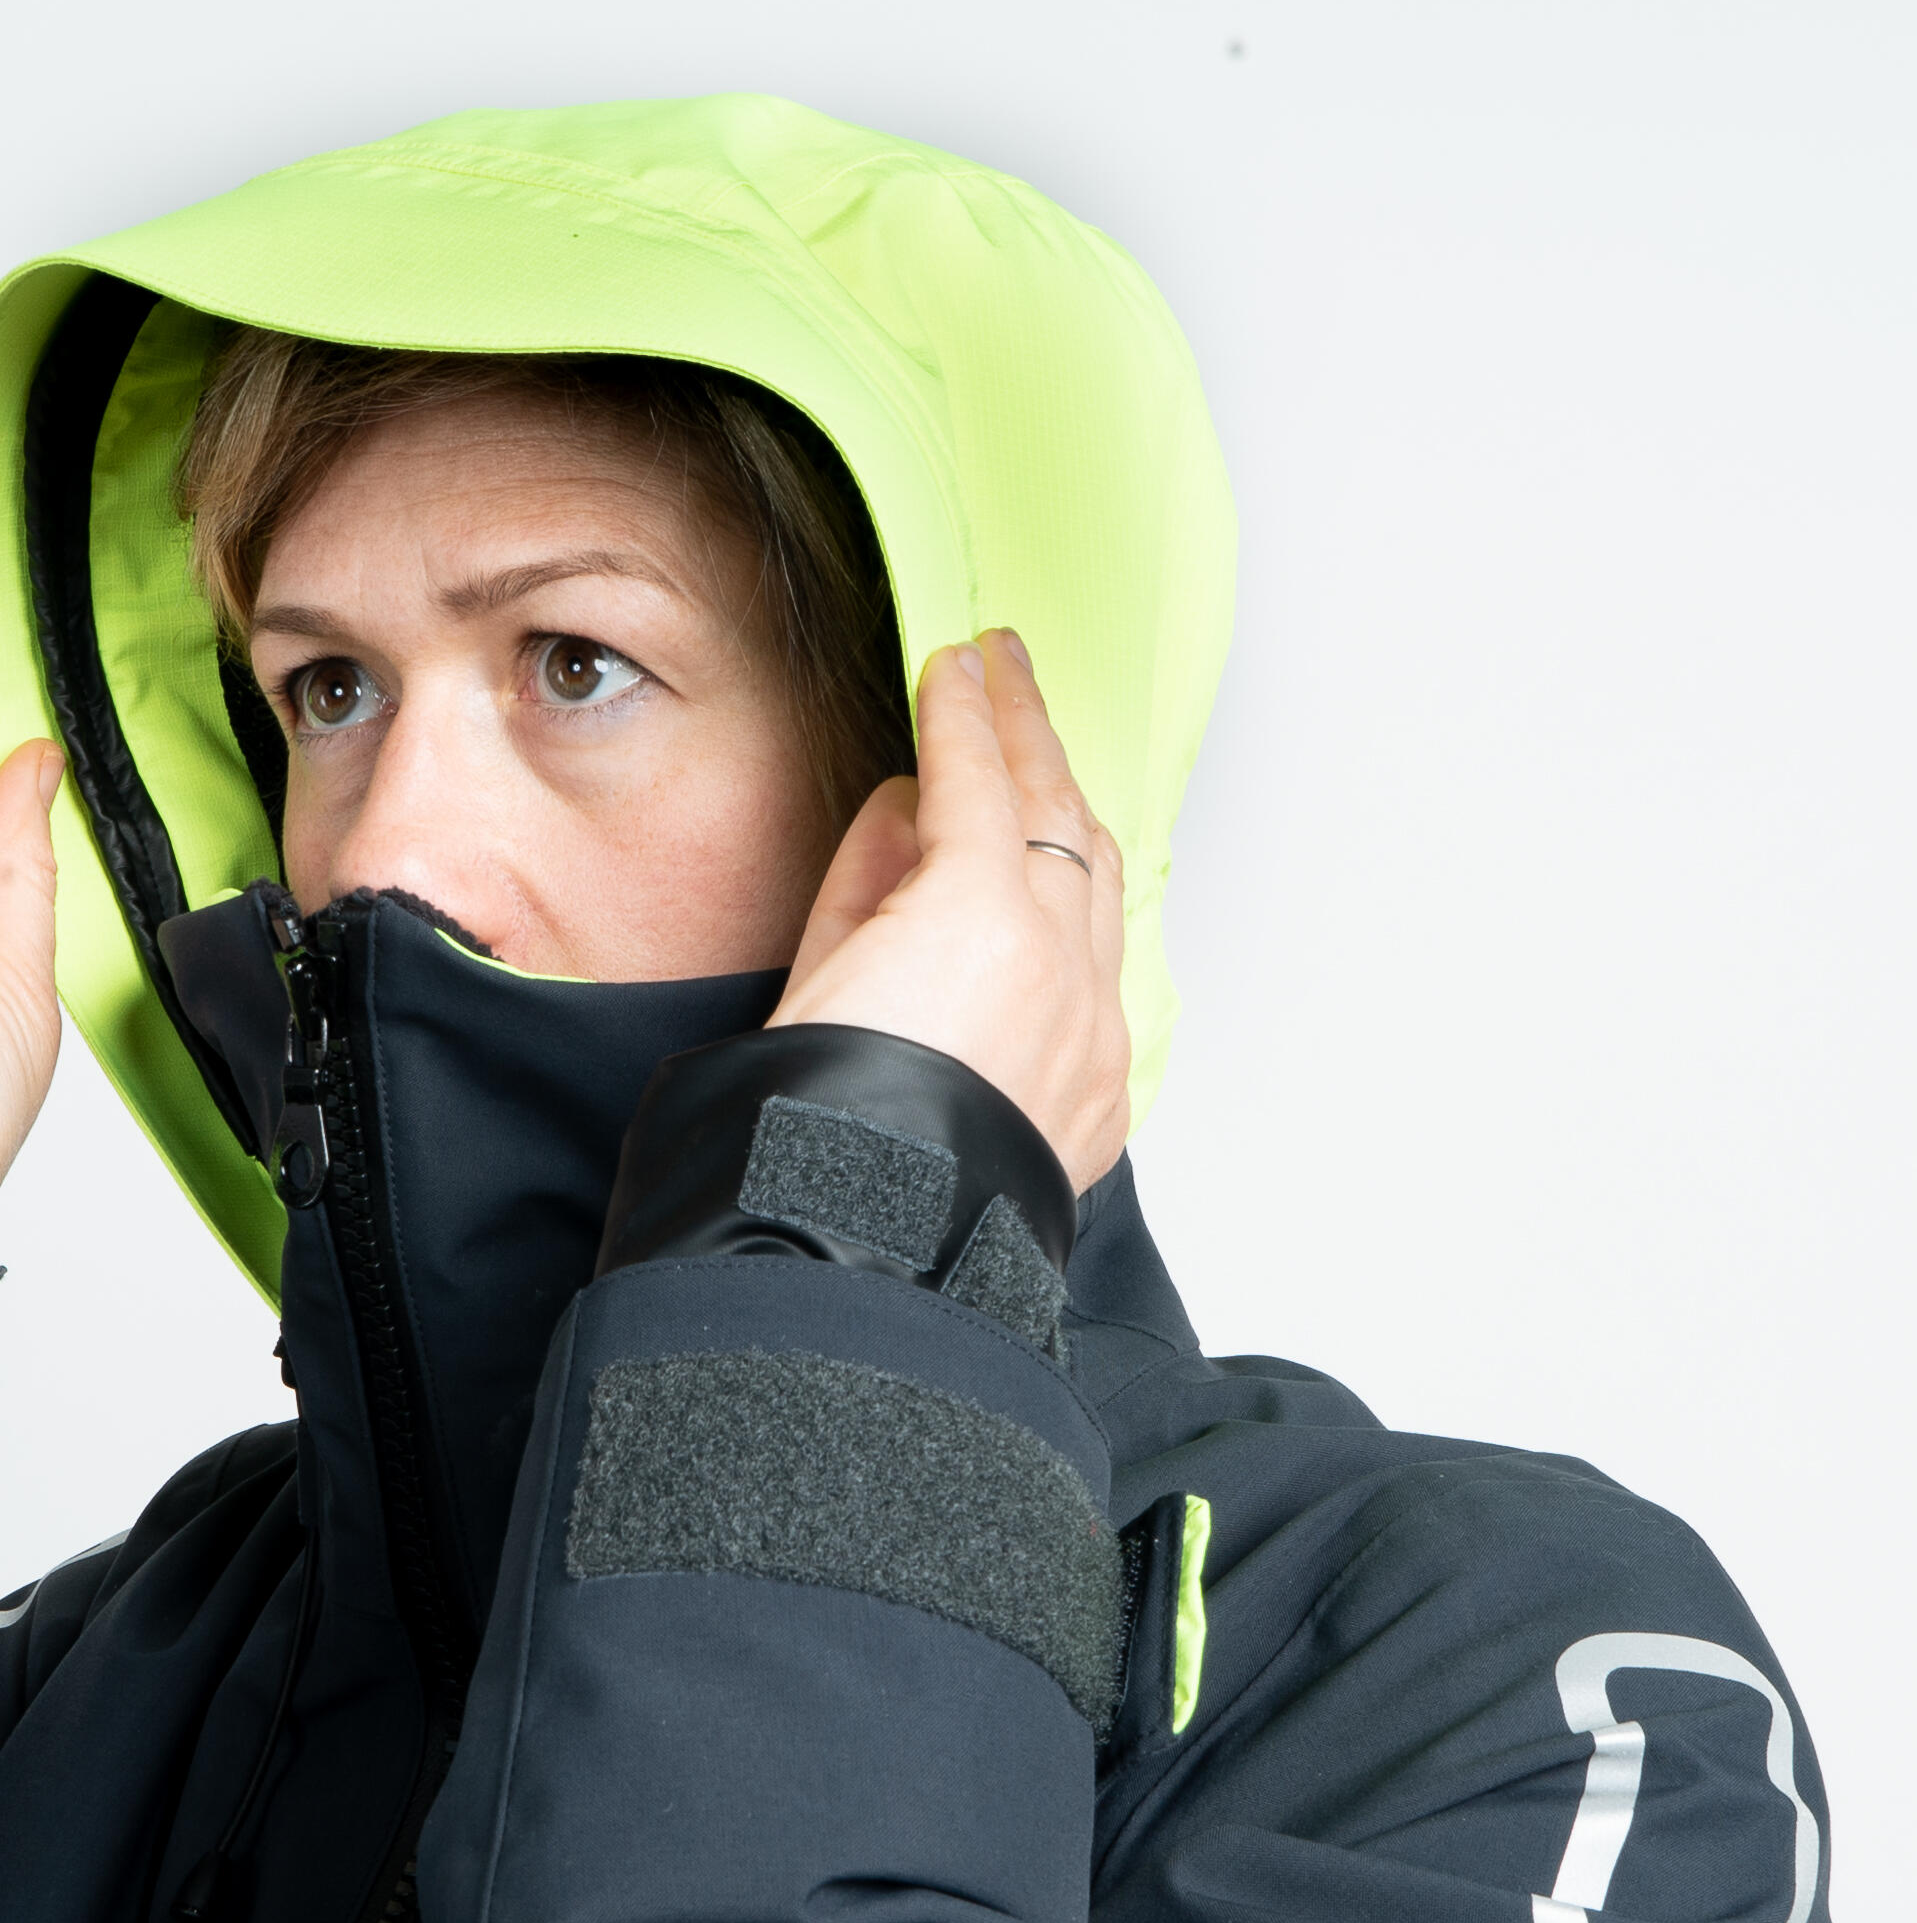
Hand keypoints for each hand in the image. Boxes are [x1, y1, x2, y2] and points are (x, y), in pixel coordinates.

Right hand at [768, 628, 1129, 1192]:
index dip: (962, 711)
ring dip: (1069, 814)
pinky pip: (1109, 976)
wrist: (857, 1259)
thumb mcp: (816, 970)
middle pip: (1059, 812)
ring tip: (1040, 767)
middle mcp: (1060, 965)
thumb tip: (906, 810)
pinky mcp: (1102, 1093)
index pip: (978, 778)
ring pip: (1101, 887)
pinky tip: (1059, 899)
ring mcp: (1094, 1031)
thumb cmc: (814, 1123)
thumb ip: (870, 870)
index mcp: (980, 918)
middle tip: (1006, 670)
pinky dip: (1082, 920)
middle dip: (1031, 731)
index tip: (955, 663)